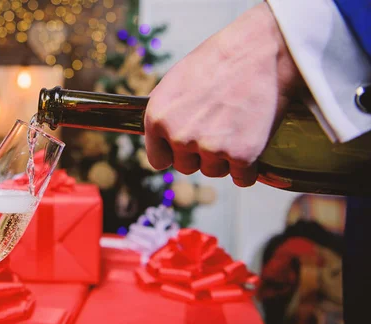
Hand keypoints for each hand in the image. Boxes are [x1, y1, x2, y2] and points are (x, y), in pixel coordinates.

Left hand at [144, 3, 302, 186]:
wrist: (259, 50)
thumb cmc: (218, 61)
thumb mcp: (175, 82)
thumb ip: (166, 114)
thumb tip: (163, 139)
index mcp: (158, 118)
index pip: (158, 160)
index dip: (174, 153)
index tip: (187, 145)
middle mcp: (179, 136)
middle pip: (187, 167)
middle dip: (201, 154)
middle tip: (219, 127)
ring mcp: (210, 148)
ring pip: (214, 171)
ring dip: (225, 158)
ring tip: (237, 126)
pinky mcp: (242, 155)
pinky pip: (243, 178)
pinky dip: (249, 168)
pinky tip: (253, 144)